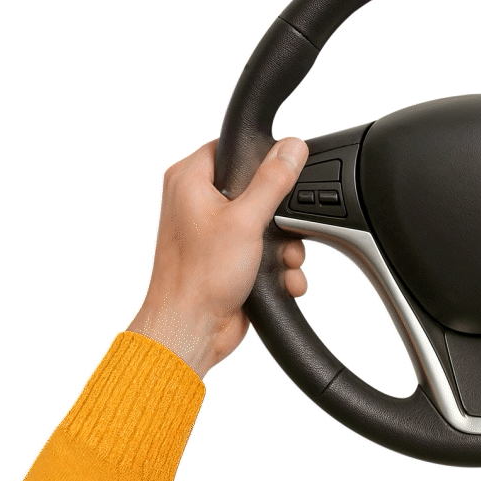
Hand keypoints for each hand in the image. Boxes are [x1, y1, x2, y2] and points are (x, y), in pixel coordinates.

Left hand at [127, 137, 308, 377]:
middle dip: (279, 215)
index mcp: (188, 180)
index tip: (281, 173)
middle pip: (255, 185)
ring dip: (283, 244)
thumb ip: (273, 180)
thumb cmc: (197, 280)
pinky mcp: (224, 256)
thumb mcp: (245, 220)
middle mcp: (196, 202)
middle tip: (283, 228)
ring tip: (285, 260)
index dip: (261, 157)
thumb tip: (292, 147)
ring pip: (263, 219)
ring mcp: (211, 230)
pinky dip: (275, 263)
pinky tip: (282, 277)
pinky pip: (260, 247)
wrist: (189, 333)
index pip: (232, 147)